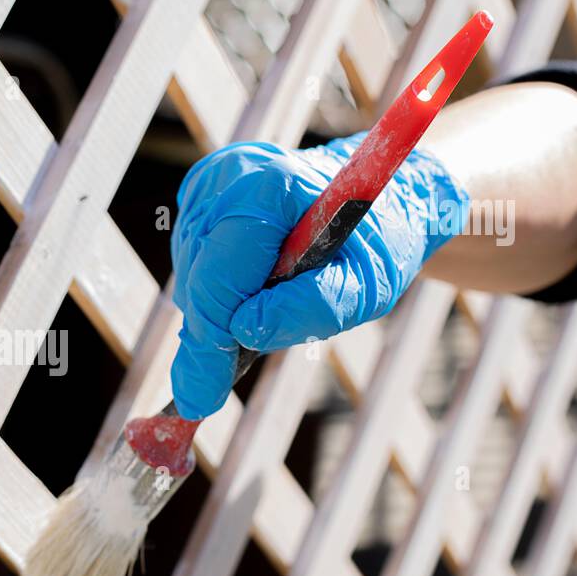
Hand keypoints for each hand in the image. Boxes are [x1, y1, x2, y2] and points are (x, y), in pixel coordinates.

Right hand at [169, 133, 469, 419]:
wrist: (386, 192)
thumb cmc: (380, 242)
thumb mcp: (368, 287)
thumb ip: (312, 309)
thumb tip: (244, 332)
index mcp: (269, 188)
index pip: (217, 278)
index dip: (209, 342)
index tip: (199, 398)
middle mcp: (230, 177)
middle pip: (198, 280)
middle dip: (213, 332)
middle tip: (221, 382)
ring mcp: (211, 182)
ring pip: (190, 275)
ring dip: (219, 308)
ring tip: (269, 306)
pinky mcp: (202, 193)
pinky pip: (192, 262)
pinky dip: (216, 289)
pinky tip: (252, 288)